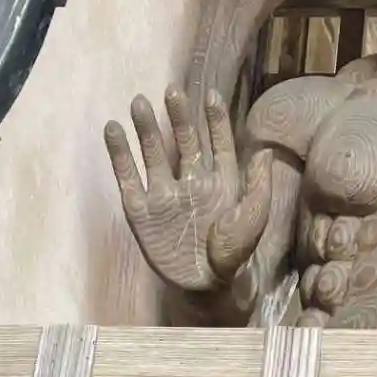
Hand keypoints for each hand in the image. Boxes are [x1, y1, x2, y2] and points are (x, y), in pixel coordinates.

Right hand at [104, 88, 270, 292]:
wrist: (205, 286)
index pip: (217, 142)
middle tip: (171, 91)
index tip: (209, 95)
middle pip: (183, 141)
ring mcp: (165, 195)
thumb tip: (264, 151)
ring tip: (138, 103)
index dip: (213, 119)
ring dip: (145, 128)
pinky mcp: (141, 211)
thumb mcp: (254, 218)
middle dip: (178, 116)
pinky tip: (112, 130)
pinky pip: (128, 178)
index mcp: (221, 181)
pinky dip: (119, 154)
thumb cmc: (234, 253)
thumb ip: (258, 185)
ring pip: (153, 153)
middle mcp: (191, 182)